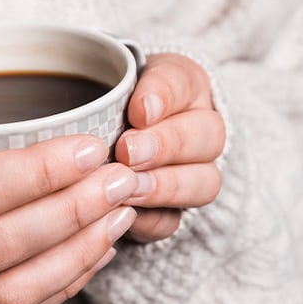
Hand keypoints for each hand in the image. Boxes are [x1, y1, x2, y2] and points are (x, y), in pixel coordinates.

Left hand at [115, 53, 225, 241]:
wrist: (99, 138)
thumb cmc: (103, 105)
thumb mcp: (105, 85)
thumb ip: (108, 93)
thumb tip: (94, 112)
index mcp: (184, 85)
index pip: (184, 83)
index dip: (164, 97)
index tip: (138, 111)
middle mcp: (201, 128)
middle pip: (208, 136)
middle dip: (166, 145)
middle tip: (128, 152)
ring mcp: (196, 173)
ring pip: (205, 182)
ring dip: (165, 186)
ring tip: (129, 188)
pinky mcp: (175, 212)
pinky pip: (175, 221)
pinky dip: (151, 220)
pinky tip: (125, 214)